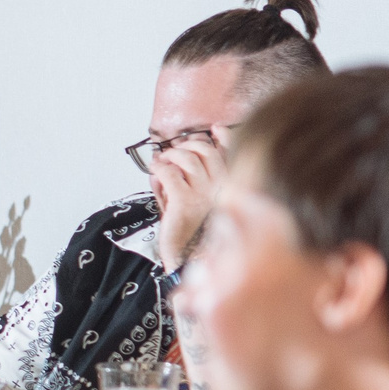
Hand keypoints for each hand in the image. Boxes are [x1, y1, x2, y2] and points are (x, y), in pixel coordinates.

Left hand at [151, 138, 224, 265]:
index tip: (215, 129)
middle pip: (206, 150)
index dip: (224, 136)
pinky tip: (155, 171)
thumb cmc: (194, 232)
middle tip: (174, 151)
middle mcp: (224, 188)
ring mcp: (205, 193)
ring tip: (162, 161)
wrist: (191, 260)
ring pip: (186, 157)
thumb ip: (196, 181)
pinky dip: (158, 168)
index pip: (234, 153)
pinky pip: (168, 172)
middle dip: (187, 145)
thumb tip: (180, 157)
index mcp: (233, 188)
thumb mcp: (202, 203)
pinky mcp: (184, 200)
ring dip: (170, 155)